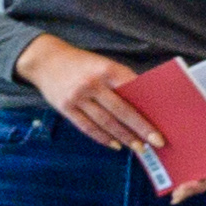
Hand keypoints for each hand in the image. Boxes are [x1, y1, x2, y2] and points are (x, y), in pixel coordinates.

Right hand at [20, 31, 165, 164]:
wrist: (44, 59)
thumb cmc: (79, 63)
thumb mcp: (101, 65)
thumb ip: (118, 80)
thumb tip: (141, 104)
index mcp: (105, 69)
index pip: (131, 90)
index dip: (146, 106)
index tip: (160, 120)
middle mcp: (92, 84)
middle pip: (121, 110)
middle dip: (140, 128)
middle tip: (156, 141)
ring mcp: (77, 97)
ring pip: (105, 121)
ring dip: (124, 136)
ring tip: (138, 147)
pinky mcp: (65, 107)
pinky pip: (87, 127)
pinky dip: (102, 137)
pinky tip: (115, 144)